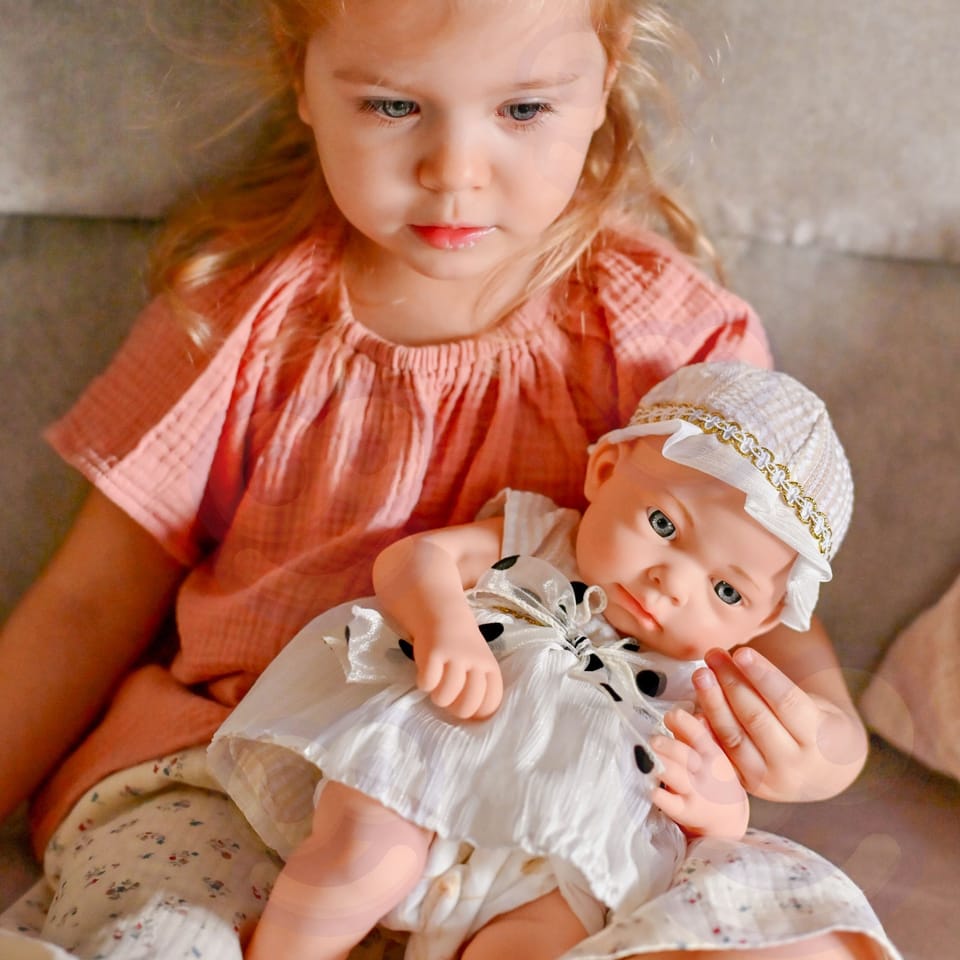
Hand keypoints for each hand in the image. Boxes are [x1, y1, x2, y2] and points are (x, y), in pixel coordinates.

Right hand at [414, 627, 502, 720]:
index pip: (491, 703)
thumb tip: (472, 719)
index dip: (478, 713)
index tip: (468, 709)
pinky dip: (424, 684)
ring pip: (445, 697)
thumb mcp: (479, 663)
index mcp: (490, 667)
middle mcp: (475, 662)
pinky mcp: (433, 652)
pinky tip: (427, 674)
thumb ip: (479, 686)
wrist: (444, 615)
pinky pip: (427, 683)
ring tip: (437, 686)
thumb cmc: (462, 648)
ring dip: (438, 697)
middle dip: (456, 710)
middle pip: (468, 705)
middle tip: (450, 698)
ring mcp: (454, 657)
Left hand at [649, 708, 748, 837]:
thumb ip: (694, 733)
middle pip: (686, 755)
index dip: (685, 723)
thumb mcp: (711, 755)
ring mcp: (695, 792)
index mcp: (712, 753)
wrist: (727, 819)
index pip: (699, 734)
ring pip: (677, 776)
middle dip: (668, 746)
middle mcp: (705, 772)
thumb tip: (680, 711)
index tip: (670, 715)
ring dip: (661, 765)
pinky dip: (660, 796)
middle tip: (653, 741)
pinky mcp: (685, 811)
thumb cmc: (713, 781)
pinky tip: (652, 789)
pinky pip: (672, 804)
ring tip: (648, 759)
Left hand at [693, 646, 866, 800]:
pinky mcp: (747, 786)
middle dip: (731, 683)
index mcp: (819, 738)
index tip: (741, 652)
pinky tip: (694, 708)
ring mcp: (769, 779)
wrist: (825, 775)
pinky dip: (705, 731)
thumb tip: (738, 658)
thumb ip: (782, 690)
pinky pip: (721, 755)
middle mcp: (795, 763)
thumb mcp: (817, 707)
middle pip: (756, 718)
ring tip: (701, 675)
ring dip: (712, 703)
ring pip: (733, 738)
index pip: (787, 702)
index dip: (762, 676)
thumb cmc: (817, 728)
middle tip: (713, 655)